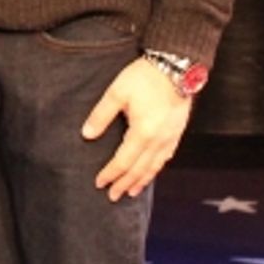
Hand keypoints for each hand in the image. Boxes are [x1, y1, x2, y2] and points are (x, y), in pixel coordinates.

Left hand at [81, 56, 192, 200]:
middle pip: (139, 169)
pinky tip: (152, 171)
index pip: (123, 162)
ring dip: (142, 180)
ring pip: (154, 166)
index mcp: (142, 132)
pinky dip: (156, 168)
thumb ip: (101, 115)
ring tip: (131, 191)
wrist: (176, 67)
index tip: (99, 183)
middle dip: (125, 184)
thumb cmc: (145, 77)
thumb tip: (87, 134)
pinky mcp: (177, 131)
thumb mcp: (117, 92)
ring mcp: (170, 137)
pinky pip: (166, 157)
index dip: (111, 174)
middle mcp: (158, 140)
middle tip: (113, 196)